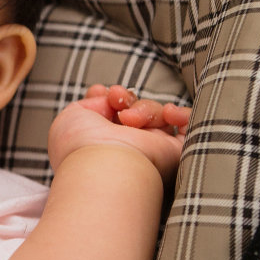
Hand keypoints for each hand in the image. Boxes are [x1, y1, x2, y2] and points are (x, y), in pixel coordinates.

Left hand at [48, 84, 189, 183]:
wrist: (103, 166)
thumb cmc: (79, 145)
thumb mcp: (72, 116)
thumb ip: (90, 103)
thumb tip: (107, 98)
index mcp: (102, 142)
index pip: (112, 112)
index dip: (108, 96)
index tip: (100, 92)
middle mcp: (127, 148)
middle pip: (135, 109)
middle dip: (125, 98)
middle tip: (115, 99)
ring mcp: (151, 150)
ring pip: (157, 114)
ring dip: (143, 108)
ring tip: (129, 118)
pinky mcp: (174, 154)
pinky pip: (188, 129)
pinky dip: (181, 115)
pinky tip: (168, 113)